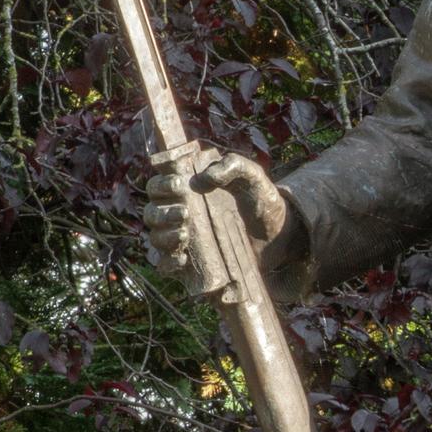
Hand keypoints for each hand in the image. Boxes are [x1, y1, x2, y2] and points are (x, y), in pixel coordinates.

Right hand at [143, 150, 287, 280]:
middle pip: (152, 212)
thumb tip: (203, 179)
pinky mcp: (191, 262)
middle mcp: (180, 213)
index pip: (158, 185)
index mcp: (188, 190)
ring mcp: (184, 239)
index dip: (161, 184)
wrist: (279, 235)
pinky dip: (168, 262)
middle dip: (162, 212)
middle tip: (185, 212)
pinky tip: (182, 259)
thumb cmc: (261, 200)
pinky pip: (166, 264)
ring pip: (156, 237)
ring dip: (164, 235)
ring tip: (186, 232)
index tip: (178, 185)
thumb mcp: (252, 177)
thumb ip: (232, 166)